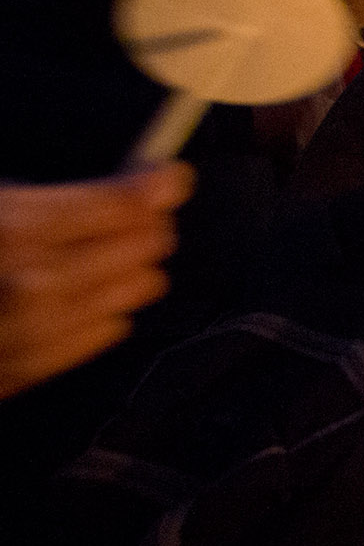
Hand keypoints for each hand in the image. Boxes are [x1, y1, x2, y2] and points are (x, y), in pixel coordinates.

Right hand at [0, 165, 190, 398]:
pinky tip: (86, 296)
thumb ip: (56, 196)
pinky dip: (106, 310)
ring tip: (111, 255)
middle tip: (135, 214)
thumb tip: (141, 184)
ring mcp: (32, 331)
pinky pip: (104, 333)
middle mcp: (32, 282)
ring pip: (133, 292)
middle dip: (145, 225)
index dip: (155, 185)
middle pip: (141, 247)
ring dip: (131, 268)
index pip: (124, 205)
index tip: (166, 176)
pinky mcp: (25, 370)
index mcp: (13, 228)